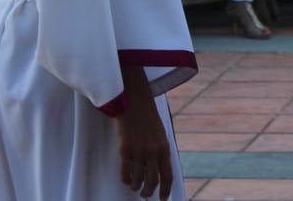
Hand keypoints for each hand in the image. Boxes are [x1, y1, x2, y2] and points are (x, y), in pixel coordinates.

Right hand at [115, 71, 172, 198]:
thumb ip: (161, 151)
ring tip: (136, 187)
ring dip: (137, 187)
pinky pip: (125, 173)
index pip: (167, 176)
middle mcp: (153, 152)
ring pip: (138, 180)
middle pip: (152, 181)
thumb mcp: (160, 134)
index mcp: (165, 148)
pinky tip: (126, 179)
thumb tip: (161, 170)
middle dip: (149, 192)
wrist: (134, 102)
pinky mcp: (124, 150)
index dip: (165, 190)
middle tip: (146, 195)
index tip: (162, 199)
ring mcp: (138, 151)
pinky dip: (126, 180)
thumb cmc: (148, 118)